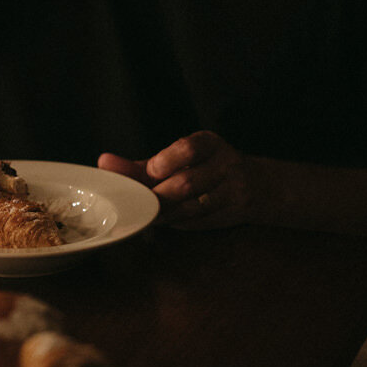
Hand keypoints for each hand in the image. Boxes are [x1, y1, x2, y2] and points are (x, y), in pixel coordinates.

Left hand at [143, 130, 260, 228]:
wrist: (260, 185)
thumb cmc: (209, 168)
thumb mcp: (184, 158)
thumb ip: (146, 165)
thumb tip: (106, 164)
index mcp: (210, 143)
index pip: (188, 149)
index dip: (166, 162)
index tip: (151, 171)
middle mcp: (225, 163)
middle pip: (186, 183)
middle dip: (158, 195)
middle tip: (137, 202)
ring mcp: (234, 189)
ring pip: (193, 207)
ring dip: (165, 213)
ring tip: (147, 214)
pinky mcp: (236, 212)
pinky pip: (201, 221)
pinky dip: (179, 223)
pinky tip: (168, 221)